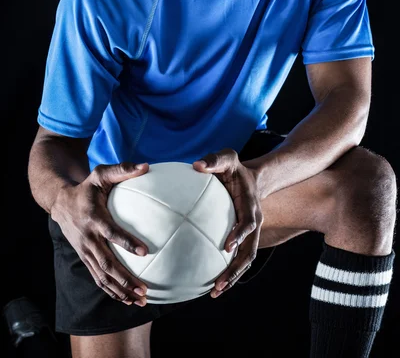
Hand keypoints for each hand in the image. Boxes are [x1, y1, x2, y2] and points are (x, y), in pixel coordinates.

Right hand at [50, 162, 149, 306]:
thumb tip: (146, 166)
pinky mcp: (85, 258)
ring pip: (102, 276)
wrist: (60, 202)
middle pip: (107, 263)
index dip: (127, 242)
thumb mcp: (100, 174)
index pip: (111, 232)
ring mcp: (85, 251)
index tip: (145, 251)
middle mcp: (89, 238)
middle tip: (144, 289)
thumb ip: (122, 170)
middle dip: (125, 278)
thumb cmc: (87, 187)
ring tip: (140, 299)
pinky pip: (97, 278)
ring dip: (120, 290)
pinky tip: (126, 300)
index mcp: (94, 218)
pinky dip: (111, 290)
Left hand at [192, 149, 263, 297]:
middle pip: (249, 253)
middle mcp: (253, 224)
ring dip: (232, 277)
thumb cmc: (235, 168)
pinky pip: (236, 258)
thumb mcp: (227, 158)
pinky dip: (227, 271)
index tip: (227, 246)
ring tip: (214, 292)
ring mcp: (249, 234)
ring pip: (245, 261)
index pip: (248, 224)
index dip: (240, 235)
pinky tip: (209, 282)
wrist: (250, 179)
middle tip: (218, 284)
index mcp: (251, 207)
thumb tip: (196, 165)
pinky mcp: (241, 239)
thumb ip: (214, 159)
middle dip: (235, 270)